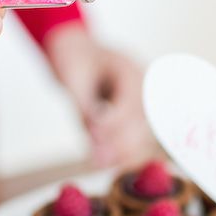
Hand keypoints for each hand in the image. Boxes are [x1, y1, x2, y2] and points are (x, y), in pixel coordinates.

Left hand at [45, 23, 156, 165]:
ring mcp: (140, 100)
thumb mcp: (73, 78)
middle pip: (140, 120)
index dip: (114, 122)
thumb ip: (85, 106)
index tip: (95, 136)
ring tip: (100, 164)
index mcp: (129, 68)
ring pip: (140, 131)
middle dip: (121, 143)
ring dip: (122, 150)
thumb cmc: (73, 58)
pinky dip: (120, 150)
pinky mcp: (132, 114)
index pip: (130, 101)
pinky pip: (131, 135)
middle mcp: (142, 85)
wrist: (74, 51)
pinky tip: (104, 162)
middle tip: (100, 162)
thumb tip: (95, 137)